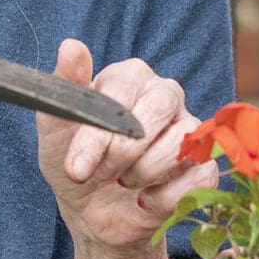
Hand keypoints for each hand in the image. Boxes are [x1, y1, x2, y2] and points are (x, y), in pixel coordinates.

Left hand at [36, 40, 216, 258]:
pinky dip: (166, 197)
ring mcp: (187, 128)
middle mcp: (164, 94)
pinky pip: (199, 175)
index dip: (98, 135)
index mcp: (130, 76)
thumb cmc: (73, 160)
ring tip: (123, 182)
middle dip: (124, 151)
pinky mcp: (202, 164)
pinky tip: (145, 199)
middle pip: (160, 107)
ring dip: (142, 174)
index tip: (76, 167)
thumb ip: (65, 86)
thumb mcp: (56, 127)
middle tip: (102, 173)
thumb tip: (71, 46)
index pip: (122, 92)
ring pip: (180, 143)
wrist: (90, 211)